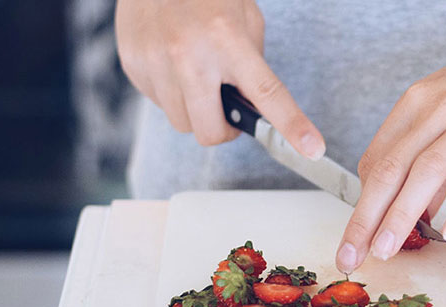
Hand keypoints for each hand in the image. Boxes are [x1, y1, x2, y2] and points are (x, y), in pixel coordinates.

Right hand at [115, 0, 324, 155]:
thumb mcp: (244, 18)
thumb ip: (254, 64)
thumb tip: (257, 108)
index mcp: (227, 40)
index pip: (266, 93)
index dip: (291, 126)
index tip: (311, 149)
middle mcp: (189, 55)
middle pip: (210, 131)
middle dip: (223, 129)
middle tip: (228, 108)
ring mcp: (156, 63)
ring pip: (183, 123)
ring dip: (196, 111)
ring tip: (196, 77)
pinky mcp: (133, 67)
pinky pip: (159, 104)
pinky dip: (171, 94)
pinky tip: (172, 65)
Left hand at [335, 1, 445, 272]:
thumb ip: (436, 156)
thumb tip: (417, 209)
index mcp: (420, 101)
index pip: (376, 160)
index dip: (361, 205)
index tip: (355, 239)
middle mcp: (440, 107)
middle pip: (390, 168)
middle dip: (365, 218)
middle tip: (350, 256)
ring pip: (428, 171)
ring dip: (401, 216)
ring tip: (386, 251)